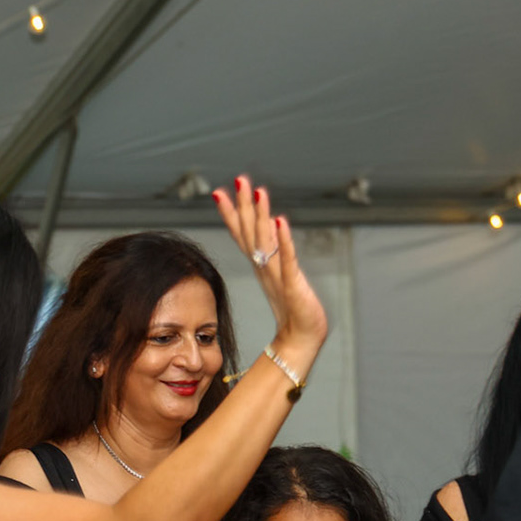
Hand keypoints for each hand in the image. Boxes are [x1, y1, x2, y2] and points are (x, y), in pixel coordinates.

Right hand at [213, 176, 326, 353]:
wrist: (301, 340)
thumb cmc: (294, 309)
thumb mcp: (281, 275)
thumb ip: (272, 252)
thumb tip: (268, 224)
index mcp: (261, 266)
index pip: (242, 235)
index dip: (231, 214)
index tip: (219, 193)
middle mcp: (265, 269)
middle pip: (250, 234)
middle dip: (244, 206)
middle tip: (239, 180)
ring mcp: (278, 276)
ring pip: (265, 242)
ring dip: (261, 216)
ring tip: (258, 191)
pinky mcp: (293, 286)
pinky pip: (287, 260)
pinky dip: (283, 241)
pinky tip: (280, 221)